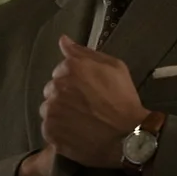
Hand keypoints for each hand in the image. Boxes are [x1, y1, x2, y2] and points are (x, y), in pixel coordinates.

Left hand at [39, 35, 147, 168]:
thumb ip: (85, 53)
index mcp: (70, 68)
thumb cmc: (124, 99)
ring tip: (81, 119)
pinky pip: (49, 127)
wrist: (127, 135)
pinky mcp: (49, 131)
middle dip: (66, 94)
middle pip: (53, 88)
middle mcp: (56, 87)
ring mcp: (51, 110)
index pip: (61, 69)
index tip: (89, 89)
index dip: (76, 80)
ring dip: (60, 111)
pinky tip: (76, 131)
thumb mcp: (115, 67)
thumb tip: (63, 40)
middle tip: (86, 105)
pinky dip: (59, 129)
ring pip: (49, 108)